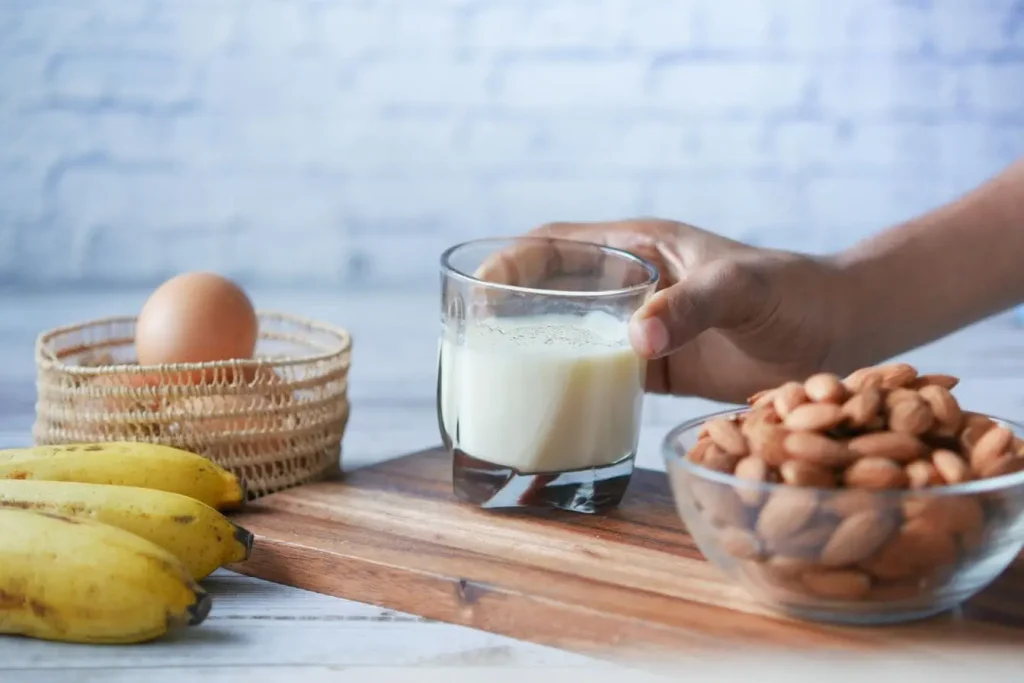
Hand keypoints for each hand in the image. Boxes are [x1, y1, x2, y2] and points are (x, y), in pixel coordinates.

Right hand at [486, 219, 854, 403]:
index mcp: (639, 246)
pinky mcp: (656, 367)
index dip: (512, 260)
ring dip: (536, 348)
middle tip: (473, 339)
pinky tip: (551, 406)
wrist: (836, 332)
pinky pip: (601, 373)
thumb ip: (693, 305)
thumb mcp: (742, 286)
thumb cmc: (792, 291)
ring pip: (570, 333)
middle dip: (509, 307)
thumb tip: (635, 340)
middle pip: (551, 289)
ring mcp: (641, 327)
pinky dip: (573, 384)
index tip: (479, 286)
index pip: (558, 243)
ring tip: (495, 375)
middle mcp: (631, 283)